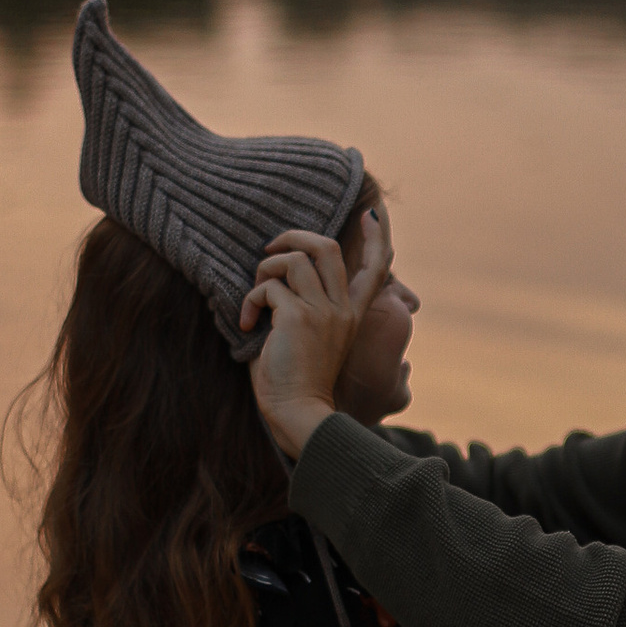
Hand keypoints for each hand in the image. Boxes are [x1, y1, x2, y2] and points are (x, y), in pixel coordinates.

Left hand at [241, 218, 390, 460]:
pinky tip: (247, 324)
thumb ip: (306, 308)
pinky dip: (250, 301)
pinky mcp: (298, 317)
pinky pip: (268, 287)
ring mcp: (323, 311)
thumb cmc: (296, 382)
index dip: (377, 236)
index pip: (377, 267)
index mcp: (352, 314)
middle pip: (327, 246)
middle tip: (270, 249)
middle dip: (293, 236)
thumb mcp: (311, 339)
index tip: (373, 214)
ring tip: (255, 300)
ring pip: (294, 259)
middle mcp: (342, 308)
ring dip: (264, 271)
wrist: (298, 412)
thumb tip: (279, 280)